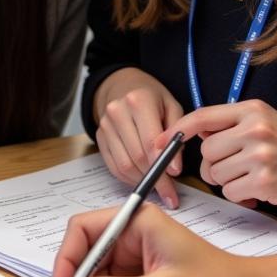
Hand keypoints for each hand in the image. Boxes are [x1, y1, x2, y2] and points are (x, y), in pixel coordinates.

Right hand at [93, 68, 184, 205]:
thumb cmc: (152, 98)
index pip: (150, 140)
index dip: (163, 163)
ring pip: (124, 165)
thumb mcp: (172, 107)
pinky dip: (130, 177)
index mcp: (139, 100)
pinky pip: (114, 166)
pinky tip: (142, 177)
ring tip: (158, 186)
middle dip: (156, 177)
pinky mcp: (99, 137)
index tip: (175, 177)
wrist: (122, 85)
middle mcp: (117, 112)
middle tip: (170, 192)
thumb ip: (177, 135)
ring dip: (143, 180)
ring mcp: (105, 125)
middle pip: (137, 156)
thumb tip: (174, 168)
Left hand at [155, 100, 276, 214]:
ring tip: (252, 177)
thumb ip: (232, 125)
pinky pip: (230, 192)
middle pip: (206, 150)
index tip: (159, 142)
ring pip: (215, 173)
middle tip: (236, 168)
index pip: (202, 117)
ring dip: (228, 181)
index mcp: (252, 110)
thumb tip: (194, 132)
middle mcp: (255, 128)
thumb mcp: (266, 125)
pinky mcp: (264, 180)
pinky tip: (259, 190)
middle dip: (213, 164)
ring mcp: (260, 154)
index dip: (176, 131)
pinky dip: (240, 196)